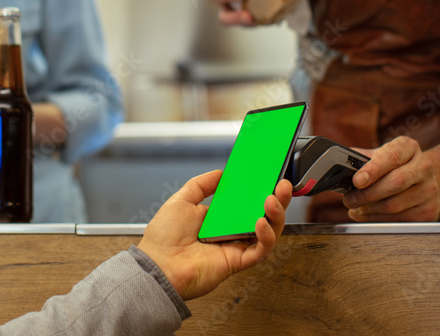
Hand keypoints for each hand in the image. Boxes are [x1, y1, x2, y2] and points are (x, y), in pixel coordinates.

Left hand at [138, 170, 291, 300]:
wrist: (157, 266)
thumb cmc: (163, 239)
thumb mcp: (181, 200)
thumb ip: (201, 184)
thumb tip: (220, 173)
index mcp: (218, 218)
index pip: (247, 201)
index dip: (260, 189)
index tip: (270, 175)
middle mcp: (230, 232)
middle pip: (263, 215)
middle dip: (277, 200)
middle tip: (282, 185)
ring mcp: (235, 247)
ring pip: (268, 233)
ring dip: (276, 216)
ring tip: (272, 200)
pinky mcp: (237, 262)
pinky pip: (260, 250)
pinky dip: (265, 237)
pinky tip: (260, 222)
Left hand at [342, 137, 439, 221]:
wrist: (422, 180)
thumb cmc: (393, 167)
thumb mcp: (380, 155)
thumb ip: (360, 158)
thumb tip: (336, 164)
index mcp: (409, 147)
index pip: (392, 157)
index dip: (373, 169)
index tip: (357, 181)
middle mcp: (424, 166)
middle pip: (395, 183)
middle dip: (367, 194)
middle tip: (349, 200)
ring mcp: (430, 189)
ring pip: (395, 205)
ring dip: (369, 209)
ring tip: (355, 208)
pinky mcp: (430, 210)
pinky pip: (399, 220)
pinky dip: (377, 220)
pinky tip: (366, 215)